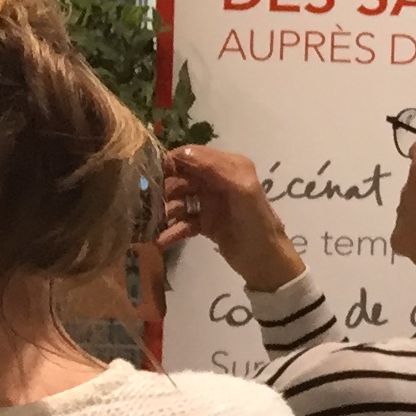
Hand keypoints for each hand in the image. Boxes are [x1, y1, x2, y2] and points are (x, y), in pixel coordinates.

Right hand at [159, 146, 302, 290]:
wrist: (267, 263)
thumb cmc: (257, 224)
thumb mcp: (242, 191)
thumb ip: (216, 170)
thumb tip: (183, 153)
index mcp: (230, 166)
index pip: (192, 155)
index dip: (171, 162)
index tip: (150, 173)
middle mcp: (218, 181)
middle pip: (181, 177)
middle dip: (164, 189)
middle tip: (148, 202)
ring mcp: (211, 202)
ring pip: (179, 200)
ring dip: (165, 210)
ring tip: (153, 223)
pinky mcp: (206, 223)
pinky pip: (183, 221)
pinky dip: (173, 230)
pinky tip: (161, 240)